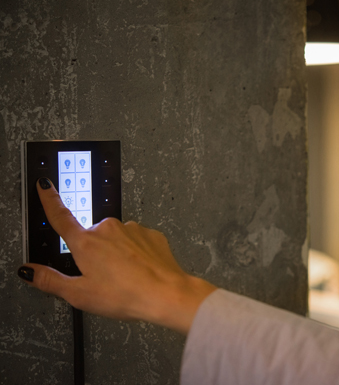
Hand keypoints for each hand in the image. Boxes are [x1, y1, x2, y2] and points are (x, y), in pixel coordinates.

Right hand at [17, 178, 215, 334]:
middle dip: (94, 253)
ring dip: (117, 254)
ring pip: (116, 240)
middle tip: (103, 277)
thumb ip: (51, 280)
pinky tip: (139, 271)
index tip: (44, 186)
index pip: (61, 217)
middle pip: (92, 237)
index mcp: (86, 242)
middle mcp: (108, 229)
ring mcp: (131, 229)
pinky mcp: (150, 234)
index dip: (50, 200)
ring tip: (125, 278)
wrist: (166, 293)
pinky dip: (136, 254)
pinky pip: (137, 242)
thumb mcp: (80, 294)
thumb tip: (29, 271)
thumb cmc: (126, 294)